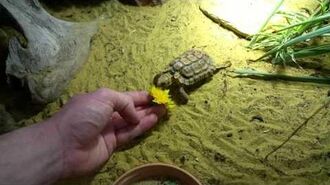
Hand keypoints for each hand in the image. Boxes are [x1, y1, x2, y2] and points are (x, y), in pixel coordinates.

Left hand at [49, 88, 165, 177]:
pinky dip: (141, 127)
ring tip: (163, 111)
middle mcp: (105, 114)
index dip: (139, 96)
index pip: (124, 96)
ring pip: (132, 121)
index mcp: (100, 100)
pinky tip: (153, 121)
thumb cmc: (82, 116)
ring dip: (147, 116)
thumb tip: (136, 115)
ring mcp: (108, 129)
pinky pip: (129, 133)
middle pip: (130, 109)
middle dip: (146, 106)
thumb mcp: (104, 97)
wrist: (64, 146)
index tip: (154, 94)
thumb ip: (124, 102)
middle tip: (163, 103)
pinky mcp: (111, 144)